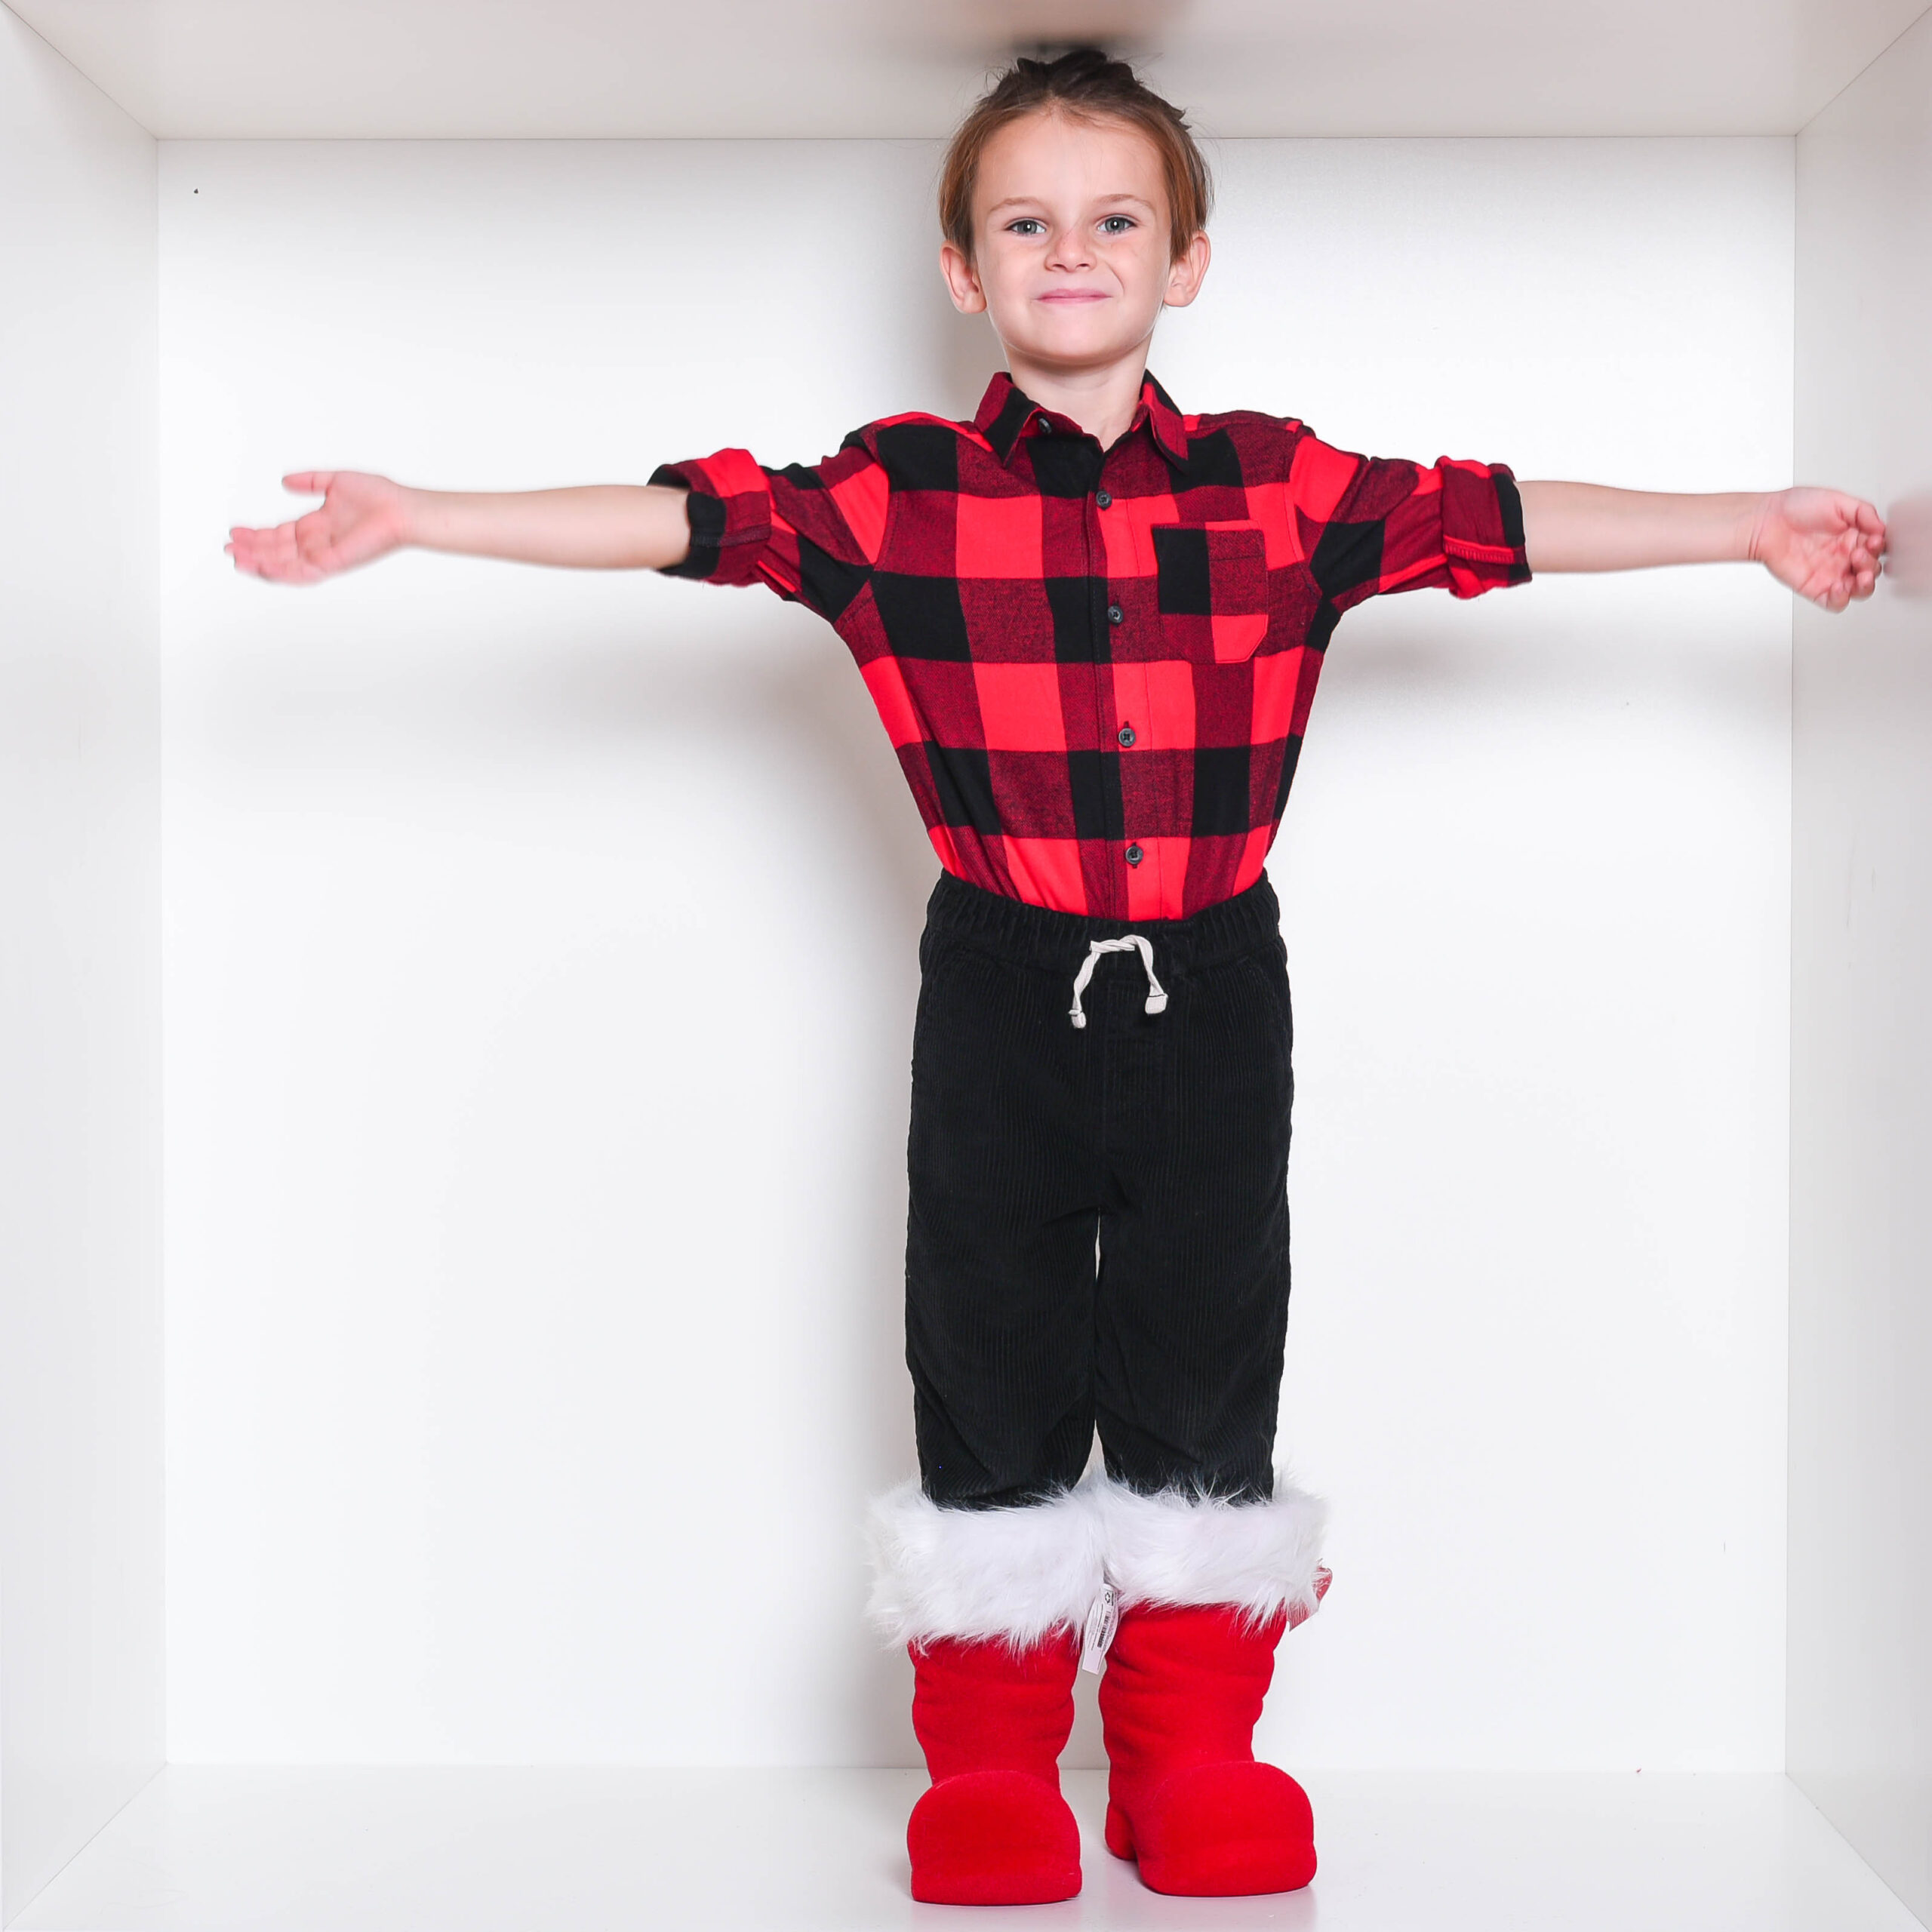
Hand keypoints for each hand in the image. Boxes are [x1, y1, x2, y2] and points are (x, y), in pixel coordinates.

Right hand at [226, 471, 412, 583]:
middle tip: (229, 547)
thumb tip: (284, 480)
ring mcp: (324, 555)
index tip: (235, 529)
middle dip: (251, 550)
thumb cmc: (379, 496)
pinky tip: (261, 567)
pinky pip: (302, 572)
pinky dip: (281, 572)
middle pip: (277, 551)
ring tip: (237, 559)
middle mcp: (318, 543)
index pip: (279, 535)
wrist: (401, 509)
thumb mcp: (335, 482)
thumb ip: (310, 481)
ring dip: (260, 563)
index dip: (256, 534)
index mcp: (317, 526)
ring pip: (284, 565)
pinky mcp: (333, 563)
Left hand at [1747, 488, 1886, 611]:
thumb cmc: (1794, 508)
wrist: (1766, 521)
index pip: (1878, 548)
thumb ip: (1864, 513)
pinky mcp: (1814, 587)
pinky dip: (1842, 599)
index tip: (1874, 540)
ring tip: (1859, 574)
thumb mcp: (1838, 501)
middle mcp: (1843, 556)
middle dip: (1872, 565)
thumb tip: (1882, 528)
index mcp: (1852, 536)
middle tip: (1859, 554)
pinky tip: (1840, 587)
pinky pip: (1834, 603)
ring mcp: (1830, 573)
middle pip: (1872, 569)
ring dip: (1865, 585)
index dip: (1880, 547)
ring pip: (1859, 590)